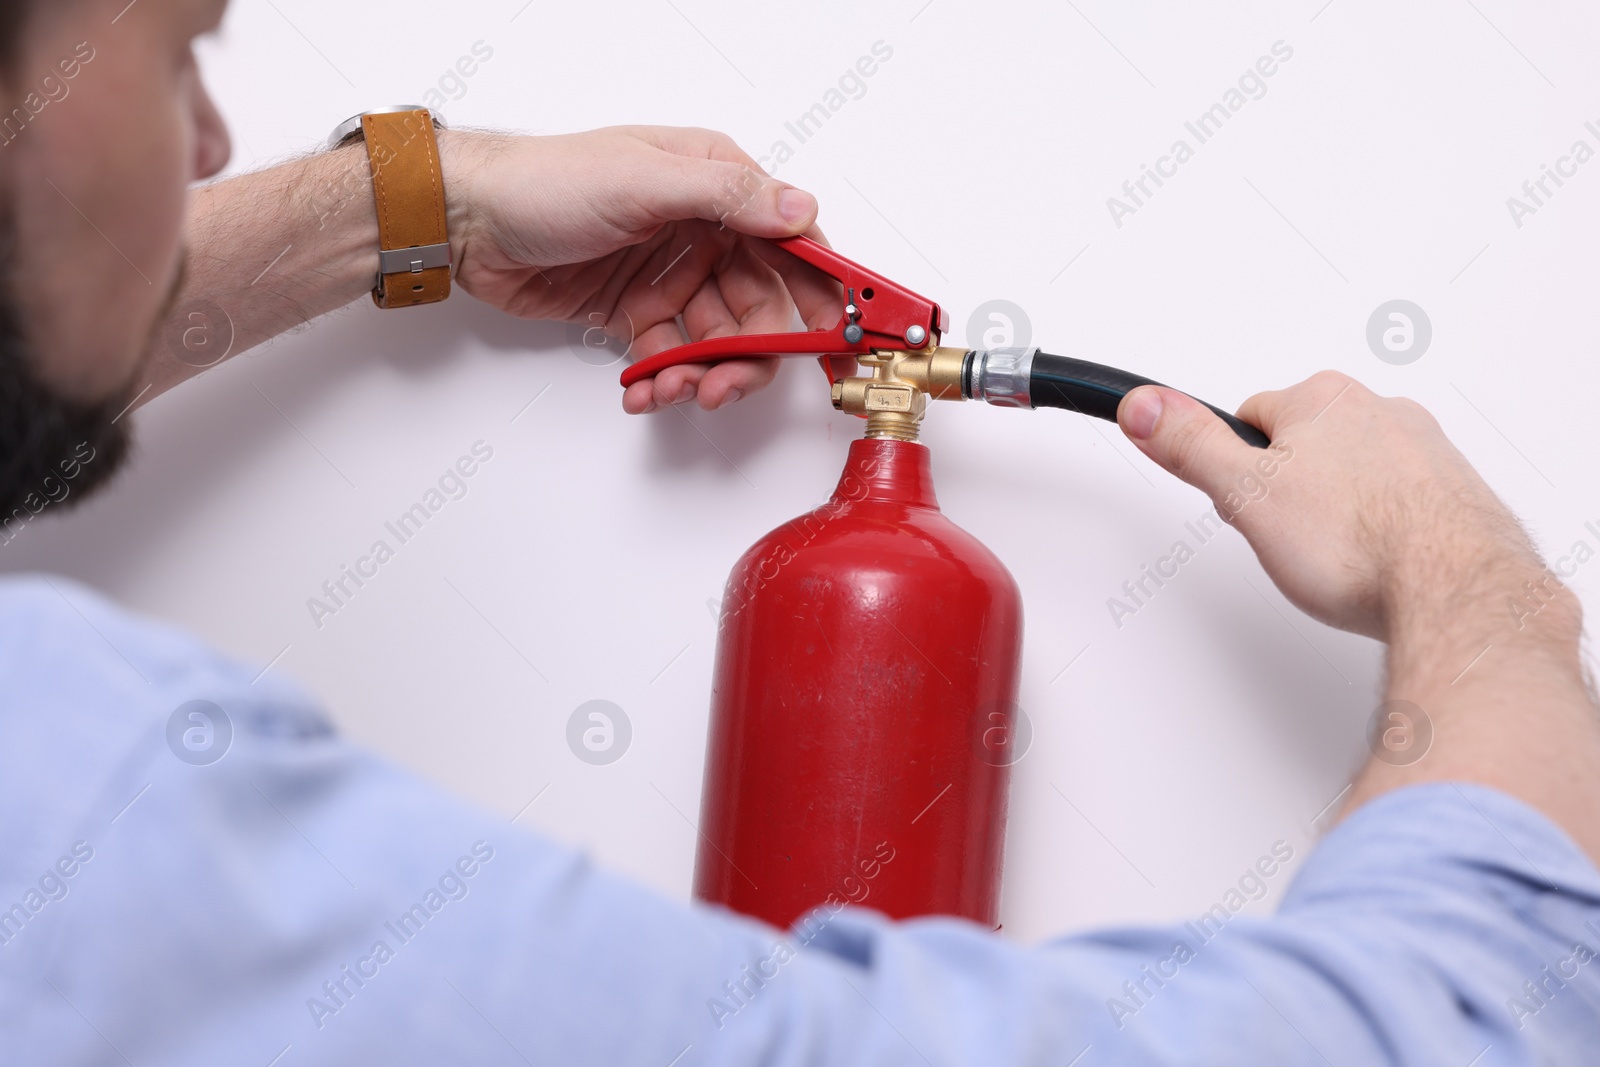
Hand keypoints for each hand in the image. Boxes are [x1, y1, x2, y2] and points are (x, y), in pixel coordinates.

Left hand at [438, 126, 842, 413]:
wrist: (468, 221)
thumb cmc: (546, 181)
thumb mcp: (644, 180)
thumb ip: (728, 197)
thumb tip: (800, 209)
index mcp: (716, 185)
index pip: (790, 241)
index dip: (818, 290)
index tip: (830, 336)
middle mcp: (703, 231)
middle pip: (760, 305)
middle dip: (750, 353)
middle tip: (724, 383)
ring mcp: (671, 274)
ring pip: (718, 339)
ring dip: (703, 374)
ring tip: (673, 390)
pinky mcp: (637, 312)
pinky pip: (671, 356)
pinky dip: (663, 381)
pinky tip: (644, 391)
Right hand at [1115, 371, 1539, 640]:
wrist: (1458, 592)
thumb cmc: (1362, 546)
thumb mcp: (1246, 495)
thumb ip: (1191, 446)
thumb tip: (1144, 404)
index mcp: (1323, 399)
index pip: (1250, 419)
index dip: (1237, 470)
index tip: (1245, 504)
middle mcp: (1381, 410)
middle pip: (1304, 445)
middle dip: (1289, 490)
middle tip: (1289, 538)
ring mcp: (1424, 450)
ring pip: (1354, 474)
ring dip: (1340, 510)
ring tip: (1336, 558)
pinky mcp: (1456, 492)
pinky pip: (1401, 502)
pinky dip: (1385, 529)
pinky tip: (1376, 564)